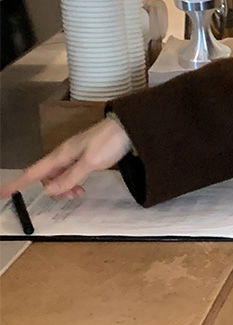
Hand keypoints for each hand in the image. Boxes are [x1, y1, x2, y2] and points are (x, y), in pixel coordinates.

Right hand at [8, 114, 129, 201]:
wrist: (128, 128)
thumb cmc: (109, 141)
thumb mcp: (89, 162)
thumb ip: (70, 177)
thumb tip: (49, 190)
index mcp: (61, 154)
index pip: (34, 171)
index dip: (17, 182)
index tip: (3, 192)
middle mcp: (64, 154)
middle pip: (46, 177)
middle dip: (52, 189)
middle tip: (71, 196)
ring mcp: (73, 155)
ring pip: (58, 177)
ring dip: (64, 188)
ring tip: (79, 193)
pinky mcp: (83, 157)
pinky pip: (70, 174)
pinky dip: (72, 183)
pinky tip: (81, 188)